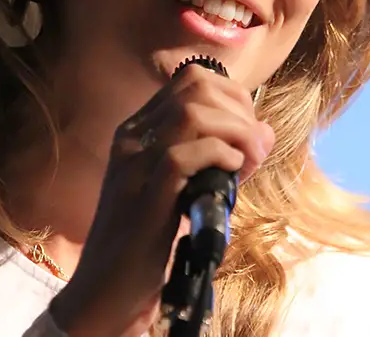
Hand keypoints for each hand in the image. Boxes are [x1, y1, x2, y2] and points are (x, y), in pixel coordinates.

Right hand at [49, 64, 275, 336]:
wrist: (104, 289)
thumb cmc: (145, 240)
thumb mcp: (180, 188)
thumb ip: (216, 157)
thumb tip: (264, 131)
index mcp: (136, 131)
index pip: (190, 80)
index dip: (231, 95)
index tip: (248, 130)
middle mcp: (131, 138)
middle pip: (195, 86)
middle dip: (239, 109)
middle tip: (253, 147)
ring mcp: (134, 164)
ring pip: (192, 113)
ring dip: (236, 132)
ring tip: (248, 162)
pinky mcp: (144, 195)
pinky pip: (185, 155)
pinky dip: (219, 157)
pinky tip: (231, 175)